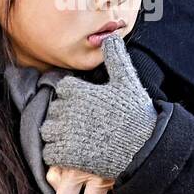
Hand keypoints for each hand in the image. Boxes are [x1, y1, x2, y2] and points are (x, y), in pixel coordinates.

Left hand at [40, 33, 157, 179]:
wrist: (145, 148)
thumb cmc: (137, 114)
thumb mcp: (127, 82)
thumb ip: (116, 58)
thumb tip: (110, 36)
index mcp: (79, 91)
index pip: (62, 89)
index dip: (72, 96)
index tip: (84, 103)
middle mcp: (69, 111)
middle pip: (53, 109)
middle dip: (64, 115)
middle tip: (81, 122)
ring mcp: (68, 134)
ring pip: (47, 130)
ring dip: (57, 134)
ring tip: (73, 137)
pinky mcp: (70, 156)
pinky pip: (50, 153)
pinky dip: (57, 153)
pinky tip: (71, 152)